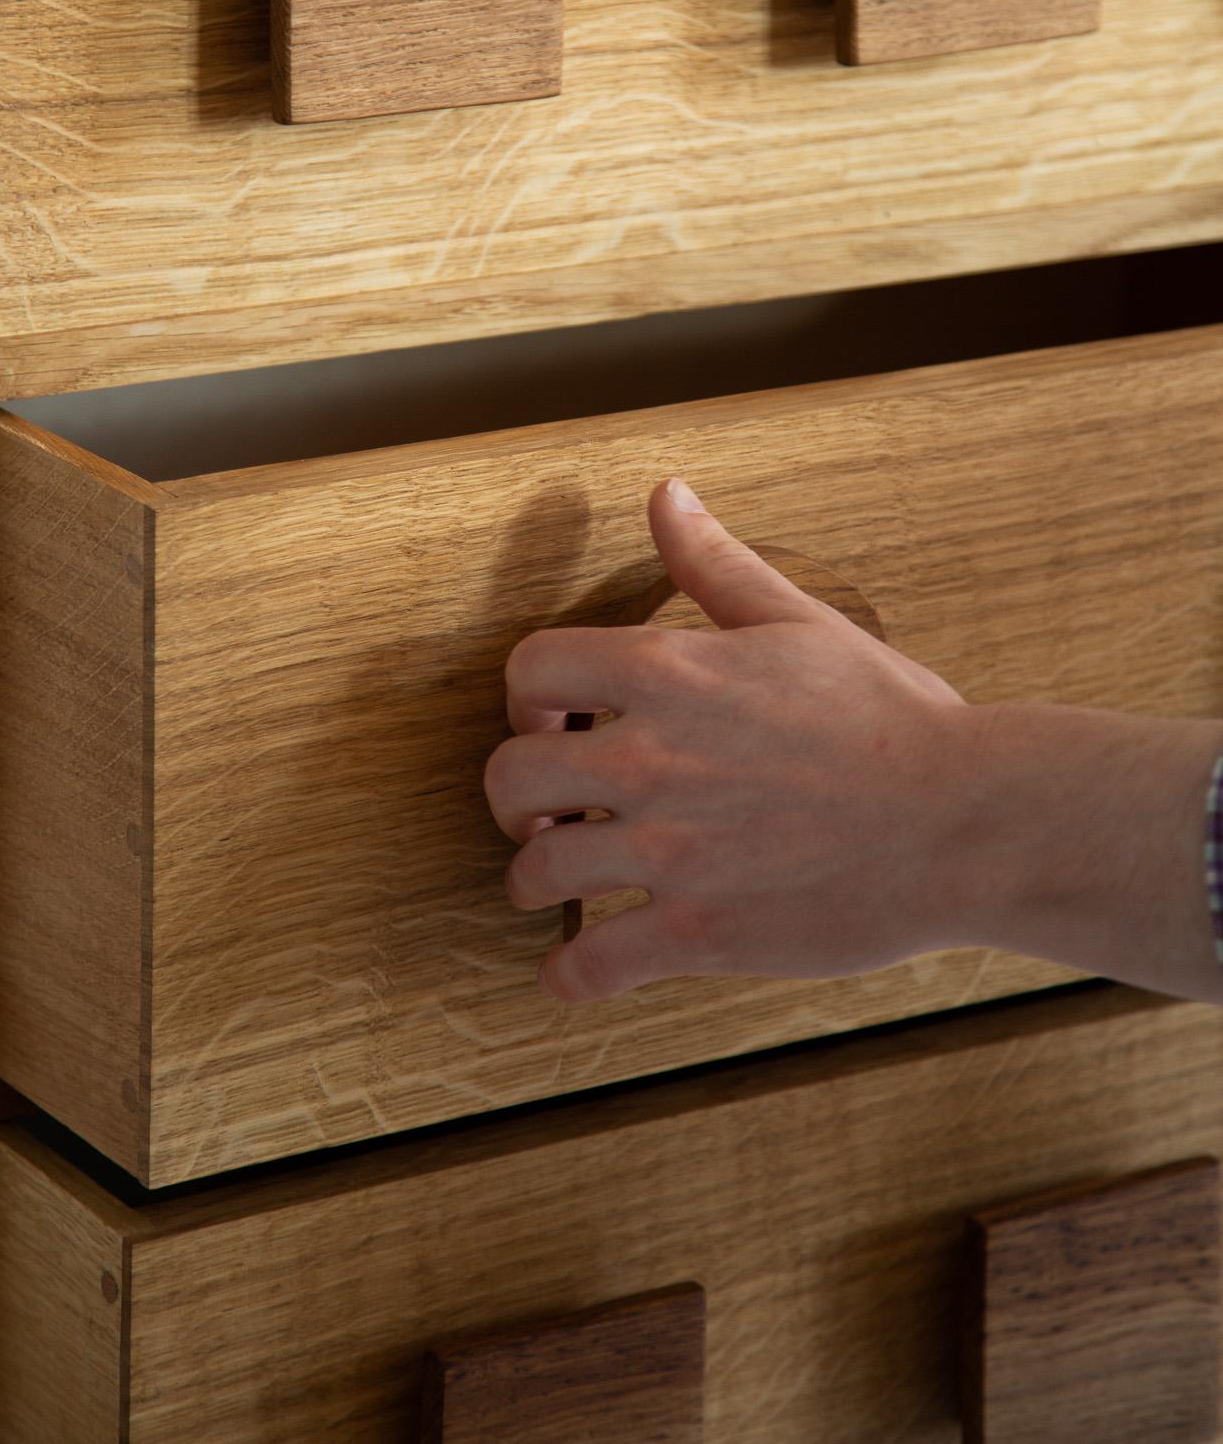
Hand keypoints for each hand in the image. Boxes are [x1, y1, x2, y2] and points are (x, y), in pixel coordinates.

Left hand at [485, 477, 977, 1001]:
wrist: (964, 820)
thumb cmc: (892, 720)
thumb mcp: (799, 622)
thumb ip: (715, 565)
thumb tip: (666, 496)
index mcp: (668, 673)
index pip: (531, 668)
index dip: (527, 694)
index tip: (548, 716)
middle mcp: (649, 759)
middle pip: (509, 776)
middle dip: (518, 795)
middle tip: (545, 809)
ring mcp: (669, 851)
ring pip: (535, 872)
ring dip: (534, 878)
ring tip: (554, 881)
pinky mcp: (697, 933)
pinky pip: (589, 965)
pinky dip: (568, 976)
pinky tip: (572, 972)